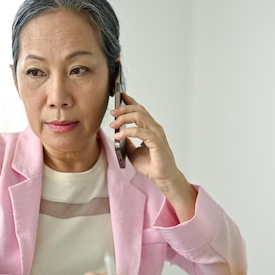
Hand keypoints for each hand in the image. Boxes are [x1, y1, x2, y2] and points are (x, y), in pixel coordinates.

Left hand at [110, 93, 196, 220]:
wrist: (162, 178)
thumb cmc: (152, 165)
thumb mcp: (133, 152)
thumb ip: (127, 141)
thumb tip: (118, 134)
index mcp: (150, 128)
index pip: (140, 110)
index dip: (130, 101)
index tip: (119, 96)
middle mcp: (154, 128)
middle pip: (138, 110)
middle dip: (124, 109)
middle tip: (112, 113)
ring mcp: (156, 133)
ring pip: (139, 117)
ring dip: (124, 119)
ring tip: (113, 125)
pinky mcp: (156, 141)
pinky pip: (140, 131)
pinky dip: (127, 132)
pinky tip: (118, 136)